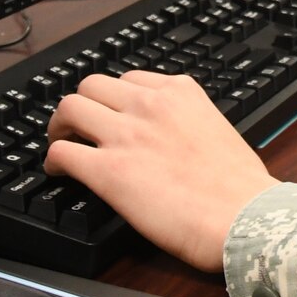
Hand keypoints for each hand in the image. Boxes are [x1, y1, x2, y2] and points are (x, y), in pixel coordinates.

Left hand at [45, 72, 276, 271]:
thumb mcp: (217, 129)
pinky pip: (61, 152)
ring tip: (62, 143)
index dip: (114, 98)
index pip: (129, 79)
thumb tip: (171, 138)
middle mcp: (149, 105)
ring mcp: (126, 134)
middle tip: (78, 126)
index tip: (111, 113)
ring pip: (70, 108)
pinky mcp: (107, 170)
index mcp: (180, 92)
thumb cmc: (240, 187)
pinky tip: (59, 172)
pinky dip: (53, 161)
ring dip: (60, 126)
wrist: (244, 217)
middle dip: (82, 105)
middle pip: (91, 84)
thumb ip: (188, 121)